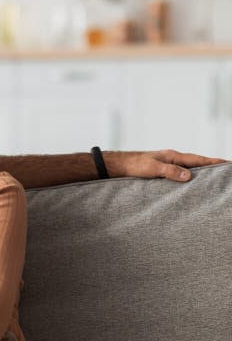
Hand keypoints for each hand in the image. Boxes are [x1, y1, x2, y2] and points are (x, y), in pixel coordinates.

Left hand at [104, 149, 227, 181]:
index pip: (198, 159)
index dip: (214, 161)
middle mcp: (173, 159)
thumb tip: (189, 176)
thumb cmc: (135, 165)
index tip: (228, 163)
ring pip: (190, 169)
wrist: (120, 165)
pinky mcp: (163, 172)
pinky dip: (189, 178)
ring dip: (202, 173)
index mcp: (173, 156)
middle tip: (226, 172)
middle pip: (197, 163)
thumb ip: (170, 171)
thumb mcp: (153, 168)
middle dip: (212, 167)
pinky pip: (181, 174)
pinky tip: (192, 184)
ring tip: (214, 179)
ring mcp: (168, 165)